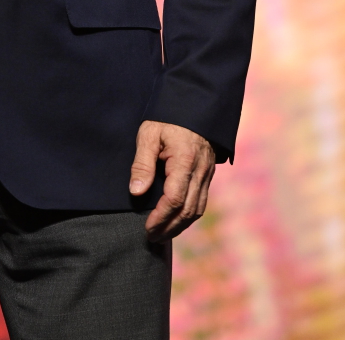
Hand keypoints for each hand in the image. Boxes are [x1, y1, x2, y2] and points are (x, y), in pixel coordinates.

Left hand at [129, 120, 214, 240]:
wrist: (193, 105)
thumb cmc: (167, 118)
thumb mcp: (149, 134)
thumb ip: (142, 163)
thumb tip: (136, 192)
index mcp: (185, 161)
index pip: (175, 199)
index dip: (160, 217)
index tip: (146, 228)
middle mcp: (200, 171)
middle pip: (188, 210)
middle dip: (169, 228)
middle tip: (151, 238)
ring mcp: (206, 174)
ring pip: (197, 210)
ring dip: (180, 226)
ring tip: (161, 235)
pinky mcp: (207, 175)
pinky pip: (201, 202)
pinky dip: (188, 216)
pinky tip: (176, 221)